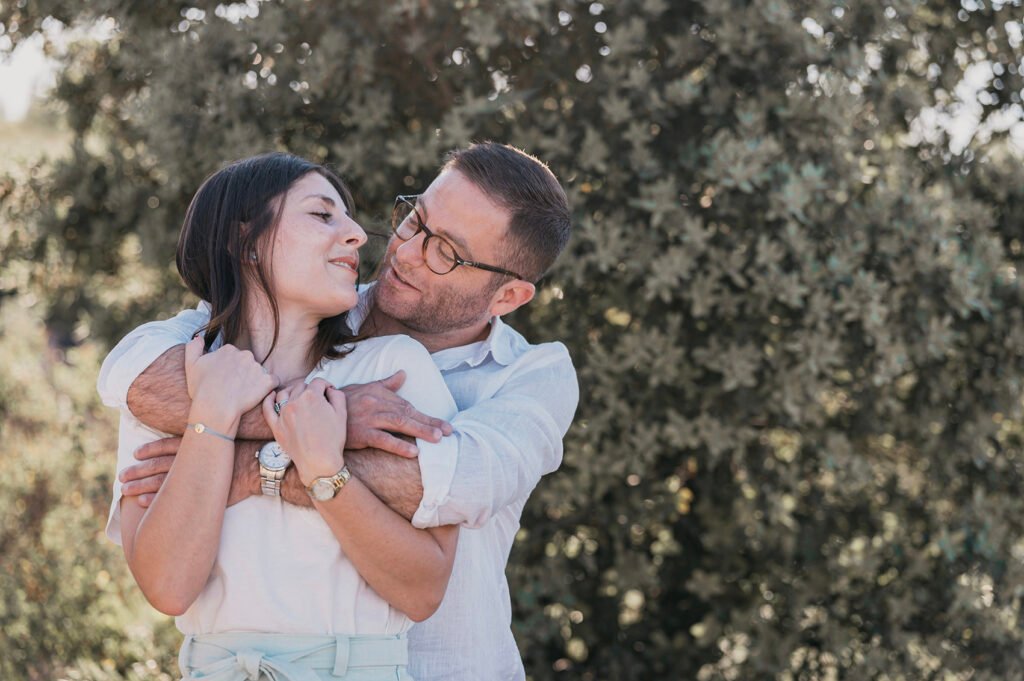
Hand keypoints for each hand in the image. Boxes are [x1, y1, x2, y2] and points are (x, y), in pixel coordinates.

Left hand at [119, 437, 259, 507]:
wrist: (264, 464)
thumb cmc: (248, 448)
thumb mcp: (227, 434)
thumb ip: (211, 433)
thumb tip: (204, 425)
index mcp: (198, 444)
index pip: (168, 445)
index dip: (150, 449)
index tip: (136, 453)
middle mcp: (194, 460)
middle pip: (159, 465)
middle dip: (138, 470)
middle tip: (122, 475)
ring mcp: (197, 479)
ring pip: (161, 483)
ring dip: (140, 486)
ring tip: (125, 490)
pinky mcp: (202, 495)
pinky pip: (174, 499)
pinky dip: (155, 501)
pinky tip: (141, 504)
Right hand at [185, 336, 277, 430]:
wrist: (215, 408)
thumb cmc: (201, 389)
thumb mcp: (191, 365)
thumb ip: (193, 347)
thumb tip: (199, 337)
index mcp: (229, 349)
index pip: (234, 357)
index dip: (230, 370)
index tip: (224, 380)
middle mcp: (245, 354)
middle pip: (247, 363)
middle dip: (243, 374)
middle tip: (234, 388)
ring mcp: (257, 367)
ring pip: (259, 372)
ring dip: (255, 381)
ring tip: (243, 394)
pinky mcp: (267, 381)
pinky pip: (273, 382)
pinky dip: (268, 388)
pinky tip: (257, 395)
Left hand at [262, 378, 346, 485]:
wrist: (319, 462)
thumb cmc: (333, 439)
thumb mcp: (342, 414)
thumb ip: (337, 395)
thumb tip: (329, 389)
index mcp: (312, 396)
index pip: (318, 382)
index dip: (326, 386)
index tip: (329, 393)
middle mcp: (295, 401)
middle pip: (302, 386)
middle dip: (311, 389)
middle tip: (318, 400)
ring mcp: (283, 414)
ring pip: (285, 393)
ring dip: (293, 391)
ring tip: (300, 396)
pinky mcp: (275, 426)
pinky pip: (267, 408)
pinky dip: (269, 399)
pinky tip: (272, 395)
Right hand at [343, 371, 452, 456]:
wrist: (317, 413)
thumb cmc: (344, 403)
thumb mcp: (365, 388)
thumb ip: (386, 384)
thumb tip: (403, 374)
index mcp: (381, 395)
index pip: (408, 406)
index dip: (427, 416)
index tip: (445, 425)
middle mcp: (377, 405)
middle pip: (408, 414)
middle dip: (430, 423)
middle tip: (449, 432)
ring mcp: (370, 419)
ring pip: (400, 424)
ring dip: (420, 431)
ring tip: (437, 439)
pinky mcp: (361, 433)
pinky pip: (383, 439)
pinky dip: (399, 445)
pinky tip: (413, 452)